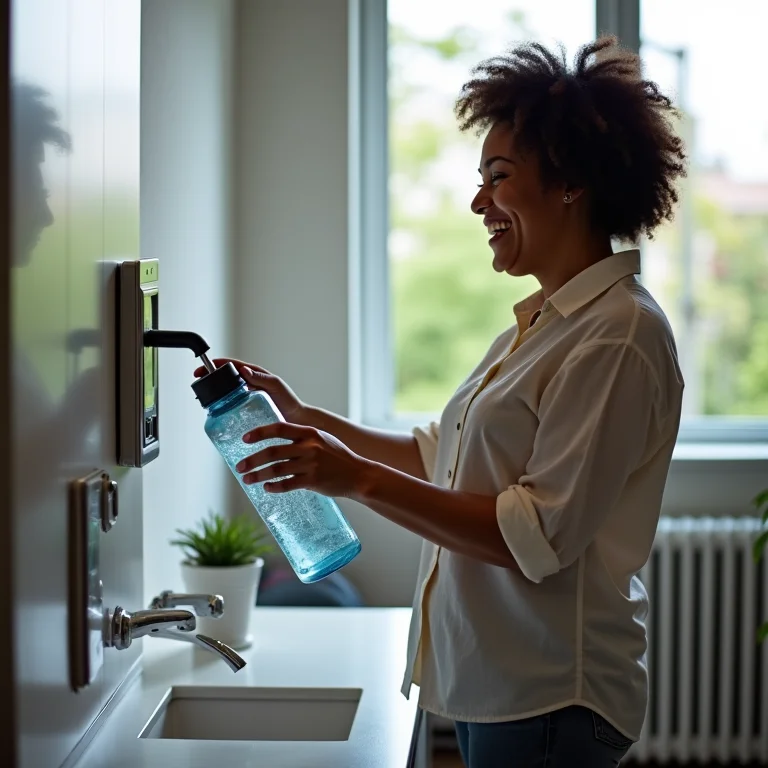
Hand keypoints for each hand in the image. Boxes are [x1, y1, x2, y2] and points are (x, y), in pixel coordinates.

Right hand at [193, 358, 306, 422]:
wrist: (296, 420)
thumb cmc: (289, 401)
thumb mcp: (275, 386)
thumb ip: (261, 377)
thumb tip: (243, 369)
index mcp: (254, 374)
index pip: (230, 365)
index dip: (215, 365)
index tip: (202, 368)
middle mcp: (249, 384)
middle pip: (224, 378)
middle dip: (210, 379)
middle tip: (198, 385)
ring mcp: (246, 397)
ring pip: (225, 392)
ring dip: (214, 394)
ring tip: (203, 399)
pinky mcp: (246, 409)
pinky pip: (231, 406)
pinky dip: (221, 407)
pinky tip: (216, 413)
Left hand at [234, 422, 372, 498]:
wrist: (359, 475)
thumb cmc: (338, 457)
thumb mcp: (322, 440)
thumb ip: (302, 438)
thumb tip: (277, 439)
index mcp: (310, 433)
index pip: (279, 429)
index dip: (260, 432)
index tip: (245, 439)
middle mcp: (309, 447)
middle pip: (273, 452)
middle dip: (252, 459)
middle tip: (239, 466)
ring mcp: (311, 465)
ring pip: (276, 469)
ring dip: (258, 475)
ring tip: (247, 479)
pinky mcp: (313, 481)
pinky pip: (287, 484)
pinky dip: (274, 486)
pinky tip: (266, 488)